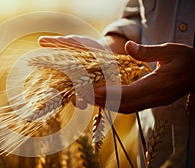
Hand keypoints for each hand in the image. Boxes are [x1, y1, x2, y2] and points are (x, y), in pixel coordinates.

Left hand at [38, 35, 194, 112]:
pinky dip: (117, 103)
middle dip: (104, 102)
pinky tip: (106, 98)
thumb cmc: (188, 60)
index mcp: (160, 85)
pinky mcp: (153, 101)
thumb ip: (149, 51)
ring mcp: (155, 101)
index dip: (110, 94)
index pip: (130, 94)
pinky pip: (132, 106)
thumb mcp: (171, 50)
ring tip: (90, 98)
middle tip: (85, 96)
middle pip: (125, 105)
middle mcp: (156, 97)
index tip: (93, 92)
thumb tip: (128, 47)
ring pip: (128, 108)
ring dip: (108, 104)